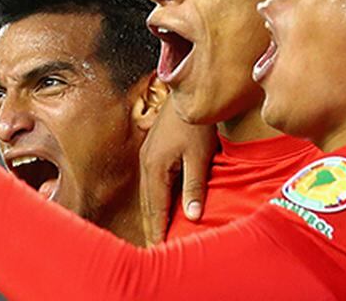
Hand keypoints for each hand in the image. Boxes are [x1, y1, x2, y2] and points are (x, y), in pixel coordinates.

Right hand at [139, 97, 216, 243]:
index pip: (156, 209)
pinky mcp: (153, 151)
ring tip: (157, 234)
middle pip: (148, 204)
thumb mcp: (199, 157)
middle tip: (155, 251)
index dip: (158, 231)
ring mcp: (147, 157)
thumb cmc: (196, 125)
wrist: (188, 93)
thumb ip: (194, 187)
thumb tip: (193, 218)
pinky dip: (156, 199)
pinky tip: (162, 206)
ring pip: (149, 194)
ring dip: (153, 214)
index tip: (158, 252)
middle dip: (152, 227)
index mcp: (155, 169)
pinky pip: (153, 183)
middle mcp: (146, 165)